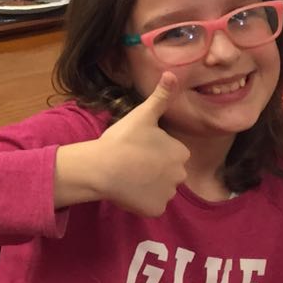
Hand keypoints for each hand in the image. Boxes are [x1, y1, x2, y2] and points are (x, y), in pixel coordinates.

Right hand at [91, 74, 188, 216]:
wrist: (102, 167)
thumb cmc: (122, 139)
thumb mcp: (142, 114)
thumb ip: (161, 96)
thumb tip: (173, 73)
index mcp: (179, 152)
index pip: (171, 153)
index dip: (154, 151)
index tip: (137, 148)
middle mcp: (180, 175)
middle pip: (168, 172)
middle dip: (154, 170)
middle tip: (131, 162)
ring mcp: (168, 194)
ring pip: (160, 189)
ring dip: (147, 186)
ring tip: (127, 177)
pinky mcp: (155, 210)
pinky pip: (151, 205)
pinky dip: (141, 201)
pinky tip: (127, 191)